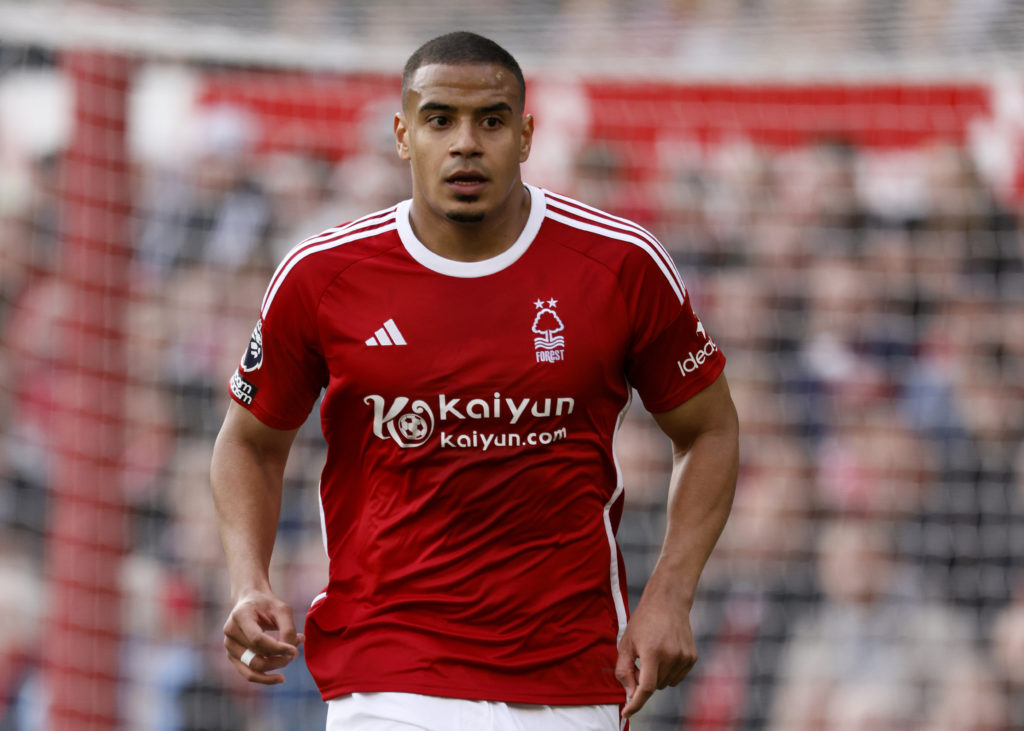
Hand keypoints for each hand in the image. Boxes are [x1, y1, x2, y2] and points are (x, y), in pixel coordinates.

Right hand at [222, 589, 304, 684]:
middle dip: (278, 660)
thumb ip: (288, 629)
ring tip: (289, 659)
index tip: (295, 651)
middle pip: (255, 657)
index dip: (277, 648)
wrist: (251, 600)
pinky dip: (265, 676)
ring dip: (274, 668)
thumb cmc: (268, 604)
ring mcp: (229, 646)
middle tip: (295, 653)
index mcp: (240, 616)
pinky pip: (248, 673)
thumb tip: (291, 653)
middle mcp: (230, 632)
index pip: (257, 639)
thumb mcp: (282, 610)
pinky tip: (279, 677)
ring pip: (252, 669)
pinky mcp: (232, 656)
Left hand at [614, 586, 697, 718]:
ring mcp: (684, 657)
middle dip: (644, 680)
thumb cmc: (643, 621)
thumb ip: (624, 670)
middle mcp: (671, 656)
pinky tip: (665, 653)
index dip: (636, 703)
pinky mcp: (692, 657)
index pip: (646, 688)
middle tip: (640, 660)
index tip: (627, 713)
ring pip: (666, 684)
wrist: (668, 602)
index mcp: (652, 652)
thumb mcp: (626, 643)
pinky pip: (676, 678)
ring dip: (657, 677)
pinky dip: (668, 673)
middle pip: (655, 686)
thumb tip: (630, 694)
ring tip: (653, 653)